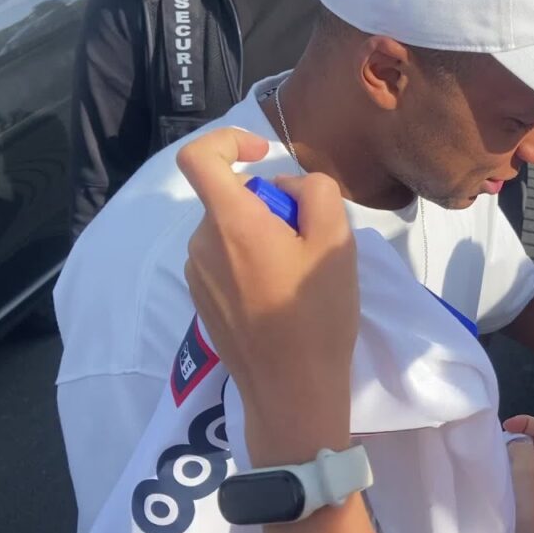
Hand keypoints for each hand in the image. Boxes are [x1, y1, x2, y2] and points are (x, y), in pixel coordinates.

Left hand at [180, 127, 358, 464]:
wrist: (291, 392)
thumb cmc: (316, 315)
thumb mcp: (336, 242)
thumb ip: (316, 192)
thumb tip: (288, 190)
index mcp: (230, 223)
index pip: (199, 157)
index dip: (229, 140)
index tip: (264, 153)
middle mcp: (201, 245)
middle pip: (230, 199)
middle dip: (271, 205)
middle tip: (311, 241)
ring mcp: (197, 277)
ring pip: (231, 232)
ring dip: (264, 237)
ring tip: (301, 276)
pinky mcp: (203, 304)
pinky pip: (226, 263)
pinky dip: (253, 264)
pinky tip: (283, 299)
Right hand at [503, 416, 533, 532]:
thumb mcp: (528, 473)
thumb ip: (521, 449)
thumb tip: (515, 440)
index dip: (526, 422)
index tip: (505, 427)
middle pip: (533, 442)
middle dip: (515, 437)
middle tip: (496, 442)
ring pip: (524, 458)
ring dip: (509, 454)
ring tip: (494, 457)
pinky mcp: (530, 496)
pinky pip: (518, 475)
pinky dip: (507, 470)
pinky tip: (496, 475)